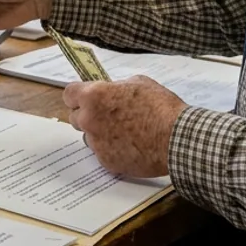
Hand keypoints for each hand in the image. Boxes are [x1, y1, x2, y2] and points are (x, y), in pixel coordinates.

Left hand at [63, 76, 189, 178]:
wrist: (176, 138)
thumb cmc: (161, 108)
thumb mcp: (139, 83)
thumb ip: (117, 87)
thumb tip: (111, 91)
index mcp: (94, 96)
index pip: (69, 94)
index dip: (78, 96)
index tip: (85, 98)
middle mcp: (90, 120)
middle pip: (75, 117)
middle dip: (88, 115)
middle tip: (106, 115)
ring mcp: (96, 143)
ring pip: (88, 137)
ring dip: (99, 134)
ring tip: (123, 132)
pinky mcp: (106, 161)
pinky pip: (102, 153)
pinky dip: (112, 150)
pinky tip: (130, 146)